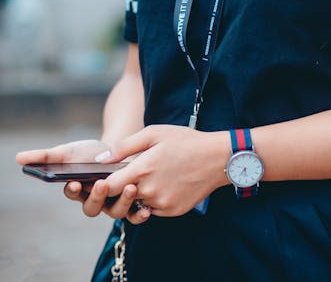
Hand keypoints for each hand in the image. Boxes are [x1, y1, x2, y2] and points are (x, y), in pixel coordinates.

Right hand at [16, 139, 150, 224]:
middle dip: (97, 197)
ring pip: (114, 211)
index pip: (72, 193)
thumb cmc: (88, 153)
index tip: (75, 182)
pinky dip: (140, 214)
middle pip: (92, 207)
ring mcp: (112, 203)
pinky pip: (135, 215)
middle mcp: (94, 200)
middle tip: (102, 183)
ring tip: (130, 187)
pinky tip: (146, 208)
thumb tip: (19, 158)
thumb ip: (45, 156)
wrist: (116, 150)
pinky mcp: (131, 203)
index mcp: (78, 189)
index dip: (73, 190)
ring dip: (121, 202)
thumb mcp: (68, 150)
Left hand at [97, 125, 228, 216]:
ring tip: (153, 175)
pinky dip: (154, 199)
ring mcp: (162, 204)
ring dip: (139, 193)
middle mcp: (150, 191)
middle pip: (122, 196)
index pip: (108, 186)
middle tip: (132, 173)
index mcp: (142, 169)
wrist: (217, 158)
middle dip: (122, 187)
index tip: (102, 178)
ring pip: (138, 203)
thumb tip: (100, 160)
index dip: (102, 183)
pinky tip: (166, 182)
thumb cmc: (185, 141)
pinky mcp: (172, 211)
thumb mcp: (154, 133)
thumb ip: (124, 147)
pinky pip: (153, 209)